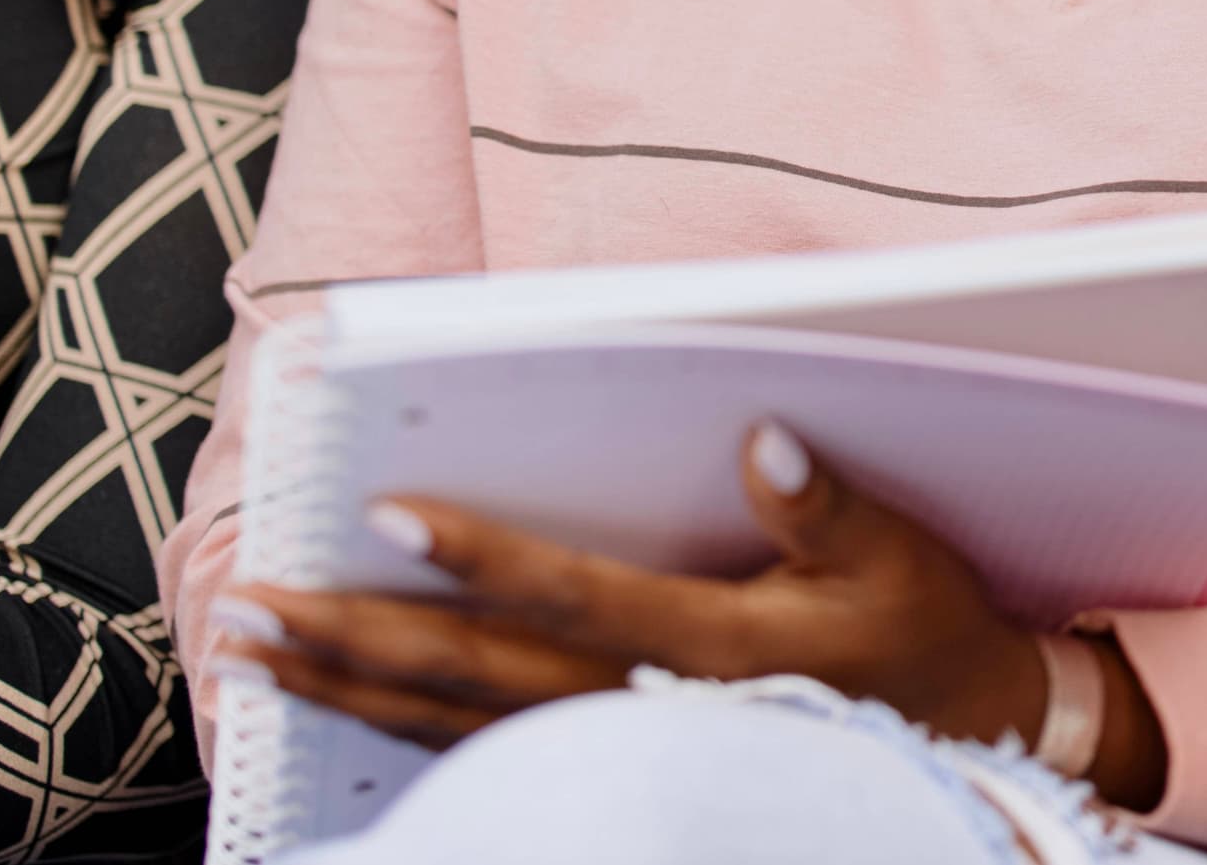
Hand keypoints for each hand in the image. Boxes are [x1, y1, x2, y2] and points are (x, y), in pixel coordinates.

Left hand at [227, 422, 1063, 759]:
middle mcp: (644, 711)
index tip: (389, 513)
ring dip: (345, 688)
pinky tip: (338, 703)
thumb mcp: (895, 556)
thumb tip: (761, 435)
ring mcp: (618, 752)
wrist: (957, 743)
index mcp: (710, 648)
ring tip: (255, 650)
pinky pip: (478, 755)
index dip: (477, 557)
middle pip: (471, 678)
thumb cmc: (921, 636)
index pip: (567, 598)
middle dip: (352, 639)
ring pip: (452, 727)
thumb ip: (822, 502)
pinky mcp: (608, 770)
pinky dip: (393, 731)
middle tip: (250, 604)